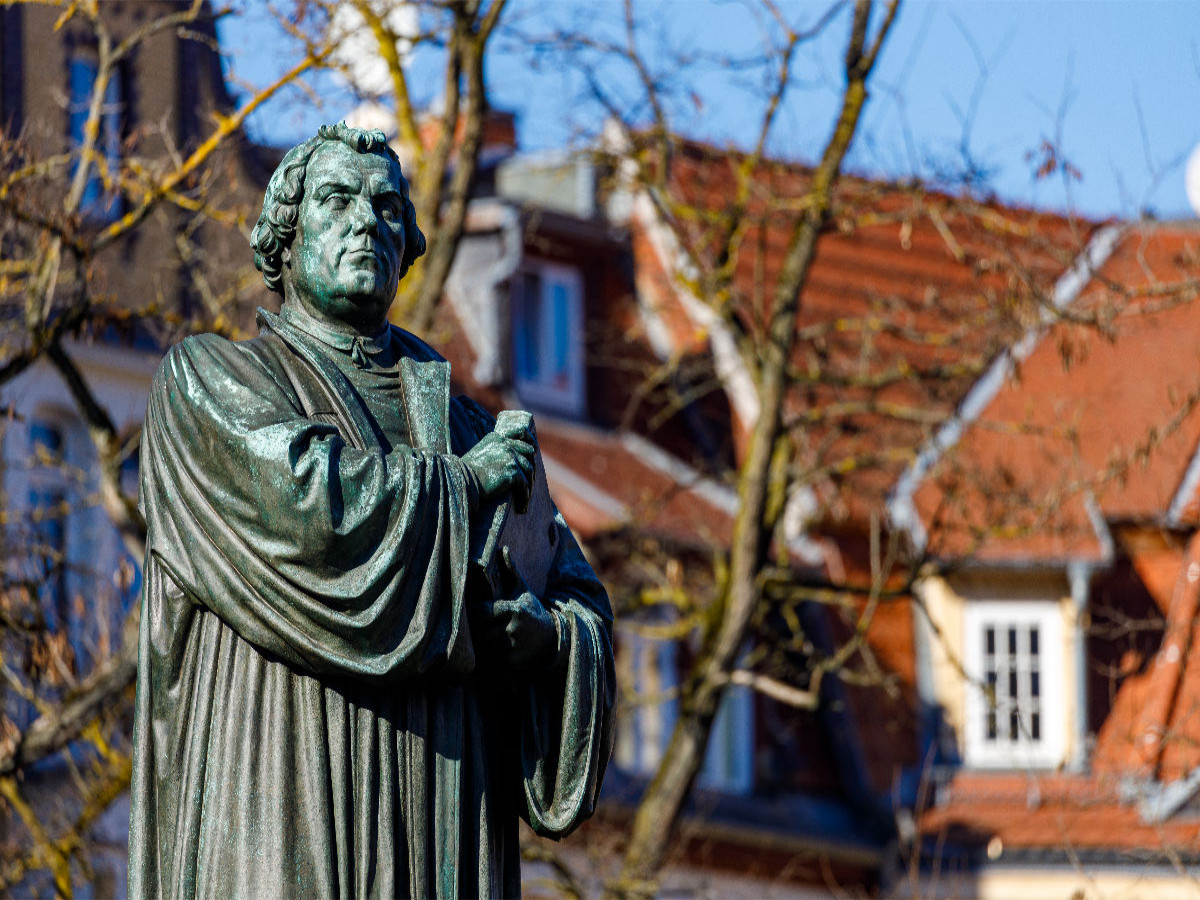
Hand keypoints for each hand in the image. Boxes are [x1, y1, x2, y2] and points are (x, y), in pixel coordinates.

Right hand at [461, 430, 533, 502]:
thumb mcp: (480, 454)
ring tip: (525, 498)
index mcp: (497, 438)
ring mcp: (509, 457)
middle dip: (530, 468)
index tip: (534, 451)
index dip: (529, 444)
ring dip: (528, 485)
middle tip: (530, 483)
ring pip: (528, 470)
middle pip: (528, 453)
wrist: (460, 482)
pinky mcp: (512, 472)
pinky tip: (522, 506)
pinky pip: (524, 485)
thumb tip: (510, 462)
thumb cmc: (465, 473)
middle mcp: (505, 444)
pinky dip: (524, 496)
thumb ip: (495, 452)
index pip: (520, 436)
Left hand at [469, 548, 558, 671]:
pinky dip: (480, 658)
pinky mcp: (510, 663)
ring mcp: (512, 648)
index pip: (483, 611)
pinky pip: (487, 661)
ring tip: (465, 640)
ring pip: (481, 647)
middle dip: (470, 629)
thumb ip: (510, 572)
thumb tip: (503, 549)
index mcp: (513, 610)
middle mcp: (512, 630)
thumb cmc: (533, 612)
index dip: (471, 611)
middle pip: (479, 630)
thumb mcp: (523, 592)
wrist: (553, 640)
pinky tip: (476, 654)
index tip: (464, 610)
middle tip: (460, 626)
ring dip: (473, 644)